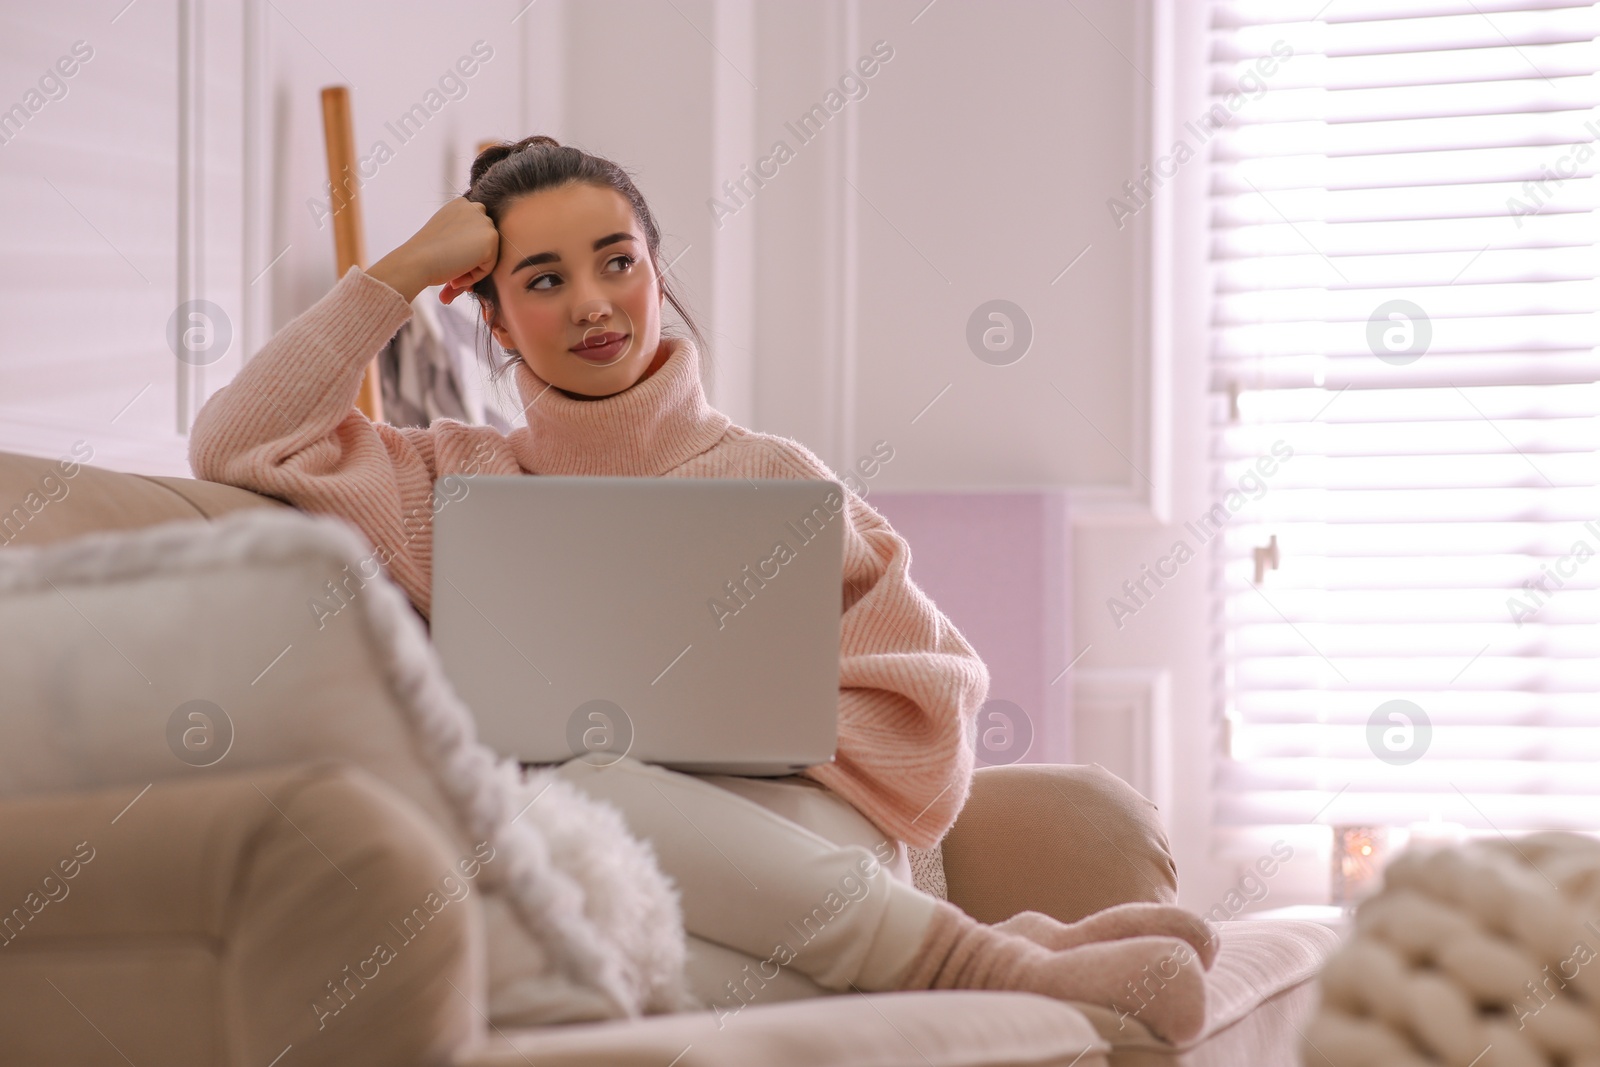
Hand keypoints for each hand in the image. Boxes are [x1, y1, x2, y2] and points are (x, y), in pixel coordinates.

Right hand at [369, 197, 499, 303]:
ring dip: (471, 271)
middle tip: (451, 280)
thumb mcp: (443, 239)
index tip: (449, 265)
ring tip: (451, 280)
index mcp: (460, 205)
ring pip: (488, 255)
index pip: (474, 234)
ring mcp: (484, 221)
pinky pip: (489, 266)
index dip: (463, 253)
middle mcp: (475, 208)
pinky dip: (474, 277)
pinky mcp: (491, 238)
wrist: (416, 261)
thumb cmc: (423, 255)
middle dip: (470, 263)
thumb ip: (459, 241)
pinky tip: (455, 278)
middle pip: (483, 244)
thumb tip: (469, 255)